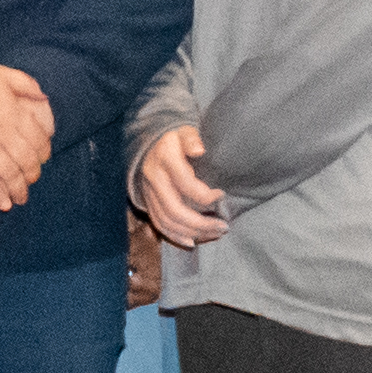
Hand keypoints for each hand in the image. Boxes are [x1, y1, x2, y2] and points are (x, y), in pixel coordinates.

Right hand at [0, 61, 52, 203]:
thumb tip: (44, 96)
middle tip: (33, 180)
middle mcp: (2, 132)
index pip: (39, 139)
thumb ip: (25, 84)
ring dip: (18, 189)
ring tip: (21, 198)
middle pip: (27, 160)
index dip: (44, 152)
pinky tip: (2, 203)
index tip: (44, 158)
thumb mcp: (1, 73)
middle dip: (33, 174)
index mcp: (13, 112)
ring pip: (9, 174)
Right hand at [132, 123, 226, 247]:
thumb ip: (191, 139)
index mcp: (165, 159)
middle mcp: (154, 178)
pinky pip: (158, 224)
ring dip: (192, 232)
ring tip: (215, 234)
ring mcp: (148, 193)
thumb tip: (199, 150)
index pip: (185, 184)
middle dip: (201, 223)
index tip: (222, 195)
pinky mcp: (147, 202)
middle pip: (175, 210)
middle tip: (223, 227)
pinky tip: (192, 242)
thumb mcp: (184, 130)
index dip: (205, 194)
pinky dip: (175, 236)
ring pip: (167, 221)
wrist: (148, 143)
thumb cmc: (174, 138)